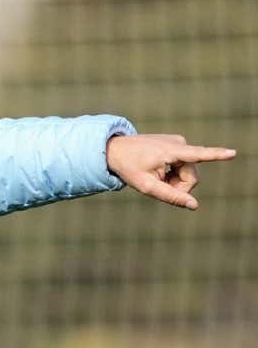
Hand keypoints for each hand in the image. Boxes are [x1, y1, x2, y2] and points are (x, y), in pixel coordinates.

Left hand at [106, 134, 236, 209]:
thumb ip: (171, 196)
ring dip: (174, 180)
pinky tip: (158, 170)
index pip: (198, 154)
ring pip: (189, 173)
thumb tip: (194, 206)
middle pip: (192, 177)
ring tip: (155, 176)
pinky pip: (183, 166)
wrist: (115, 149)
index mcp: (170, 151)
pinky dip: (172, 173)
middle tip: (157, 185)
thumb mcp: (146, 186)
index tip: (233, 153)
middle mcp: (179, 143)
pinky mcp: (177, 144)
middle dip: (178, 187)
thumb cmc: (128, 168)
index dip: (217, 155)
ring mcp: (179, 142)